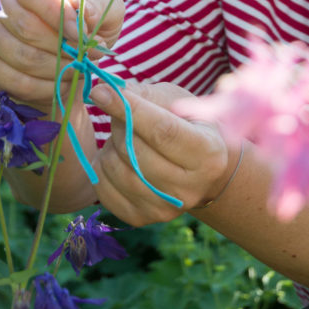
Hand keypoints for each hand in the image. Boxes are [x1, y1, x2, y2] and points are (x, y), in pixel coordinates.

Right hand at [0, 0, 124, 109]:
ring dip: (56, 70)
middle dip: (63, 48)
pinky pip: (15, 80)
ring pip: (21, 55)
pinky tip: (62, 83)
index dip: (59, 14)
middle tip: (86, 58)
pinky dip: (44, 88)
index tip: (83, 35)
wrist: (71, 47)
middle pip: (26, 25)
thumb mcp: (105, 6)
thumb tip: (84, 14)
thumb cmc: (87, 18)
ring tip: (78, 70)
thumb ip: (100, 6)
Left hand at [90, 81, 233, 225]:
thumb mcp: (176, 101)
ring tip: (123, 137)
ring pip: (117, 170)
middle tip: (121, 114)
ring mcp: (166, 209)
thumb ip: (144, 94)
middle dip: (119, 125)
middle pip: (135, 151)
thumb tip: (105, 89)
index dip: (129, 109)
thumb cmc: (186, 124)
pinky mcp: (141, 219)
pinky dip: (101, 167)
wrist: (197, 169)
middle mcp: (190, 188)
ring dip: (110, 145)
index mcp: (208, 153)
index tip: (100, 91)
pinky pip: (104, 189)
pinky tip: (116, 157)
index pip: (162, 131)